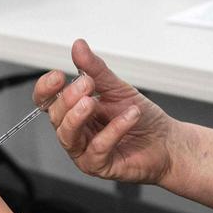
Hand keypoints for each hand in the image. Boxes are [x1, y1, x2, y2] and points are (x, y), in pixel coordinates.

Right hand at [35, 39, 177, 184]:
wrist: (166, 141)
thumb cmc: (141, 118)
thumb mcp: (117, 87)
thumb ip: (95, 69)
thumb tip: (79, 47)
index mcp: (73, 112)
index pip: (46, 101)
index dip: (46, 89)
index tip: (58, 76)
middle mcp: (75, 132)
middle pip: (55, 116)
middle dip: (68, 98)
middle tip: (87, 84)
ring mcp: (84, 151)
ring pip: (67, 135)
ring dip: (78, 116)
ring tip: (93, 102)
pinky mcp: (99, 166)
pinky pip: (97, 148)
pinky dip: (113, 130)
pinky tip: (129, 116)